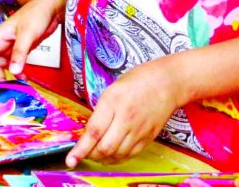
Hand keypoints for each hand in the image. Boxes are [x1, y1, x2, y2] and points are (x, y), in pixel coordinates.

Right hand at [0, 0, 63, 82]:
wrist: (51, 8)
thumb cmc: (36, 15)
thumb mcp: (27, 35)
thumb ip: (19, 53)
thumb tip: (13, 71)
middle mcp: (1, 42)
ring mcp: (10, 46)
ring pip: (1, 66)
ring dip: (4, 77)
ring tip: (10, 89)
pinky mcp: (20, 49)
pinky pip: (13, 64)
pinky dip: (16, 74)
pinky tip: (23, 80)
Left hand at [66, 59, 182, 165]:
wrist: (167, 82)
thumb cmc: (138, 80)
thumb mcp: (112, 89)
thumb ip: (101, 110)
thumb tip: (89, 131)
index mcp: (113, 101)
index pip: (94, 131)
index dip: (81, 149)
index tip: (71, 159)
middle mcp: (126, 118)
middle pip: (105, 148)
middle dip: (90, 155)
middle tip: (83, 153)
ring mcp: (139, 130)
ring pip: (117, 155)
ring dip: (103, 159)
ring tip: (96, 154)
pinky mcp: (148, 137)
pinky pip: (130, 155)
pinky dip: (118, 159)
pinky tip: (111, 155)